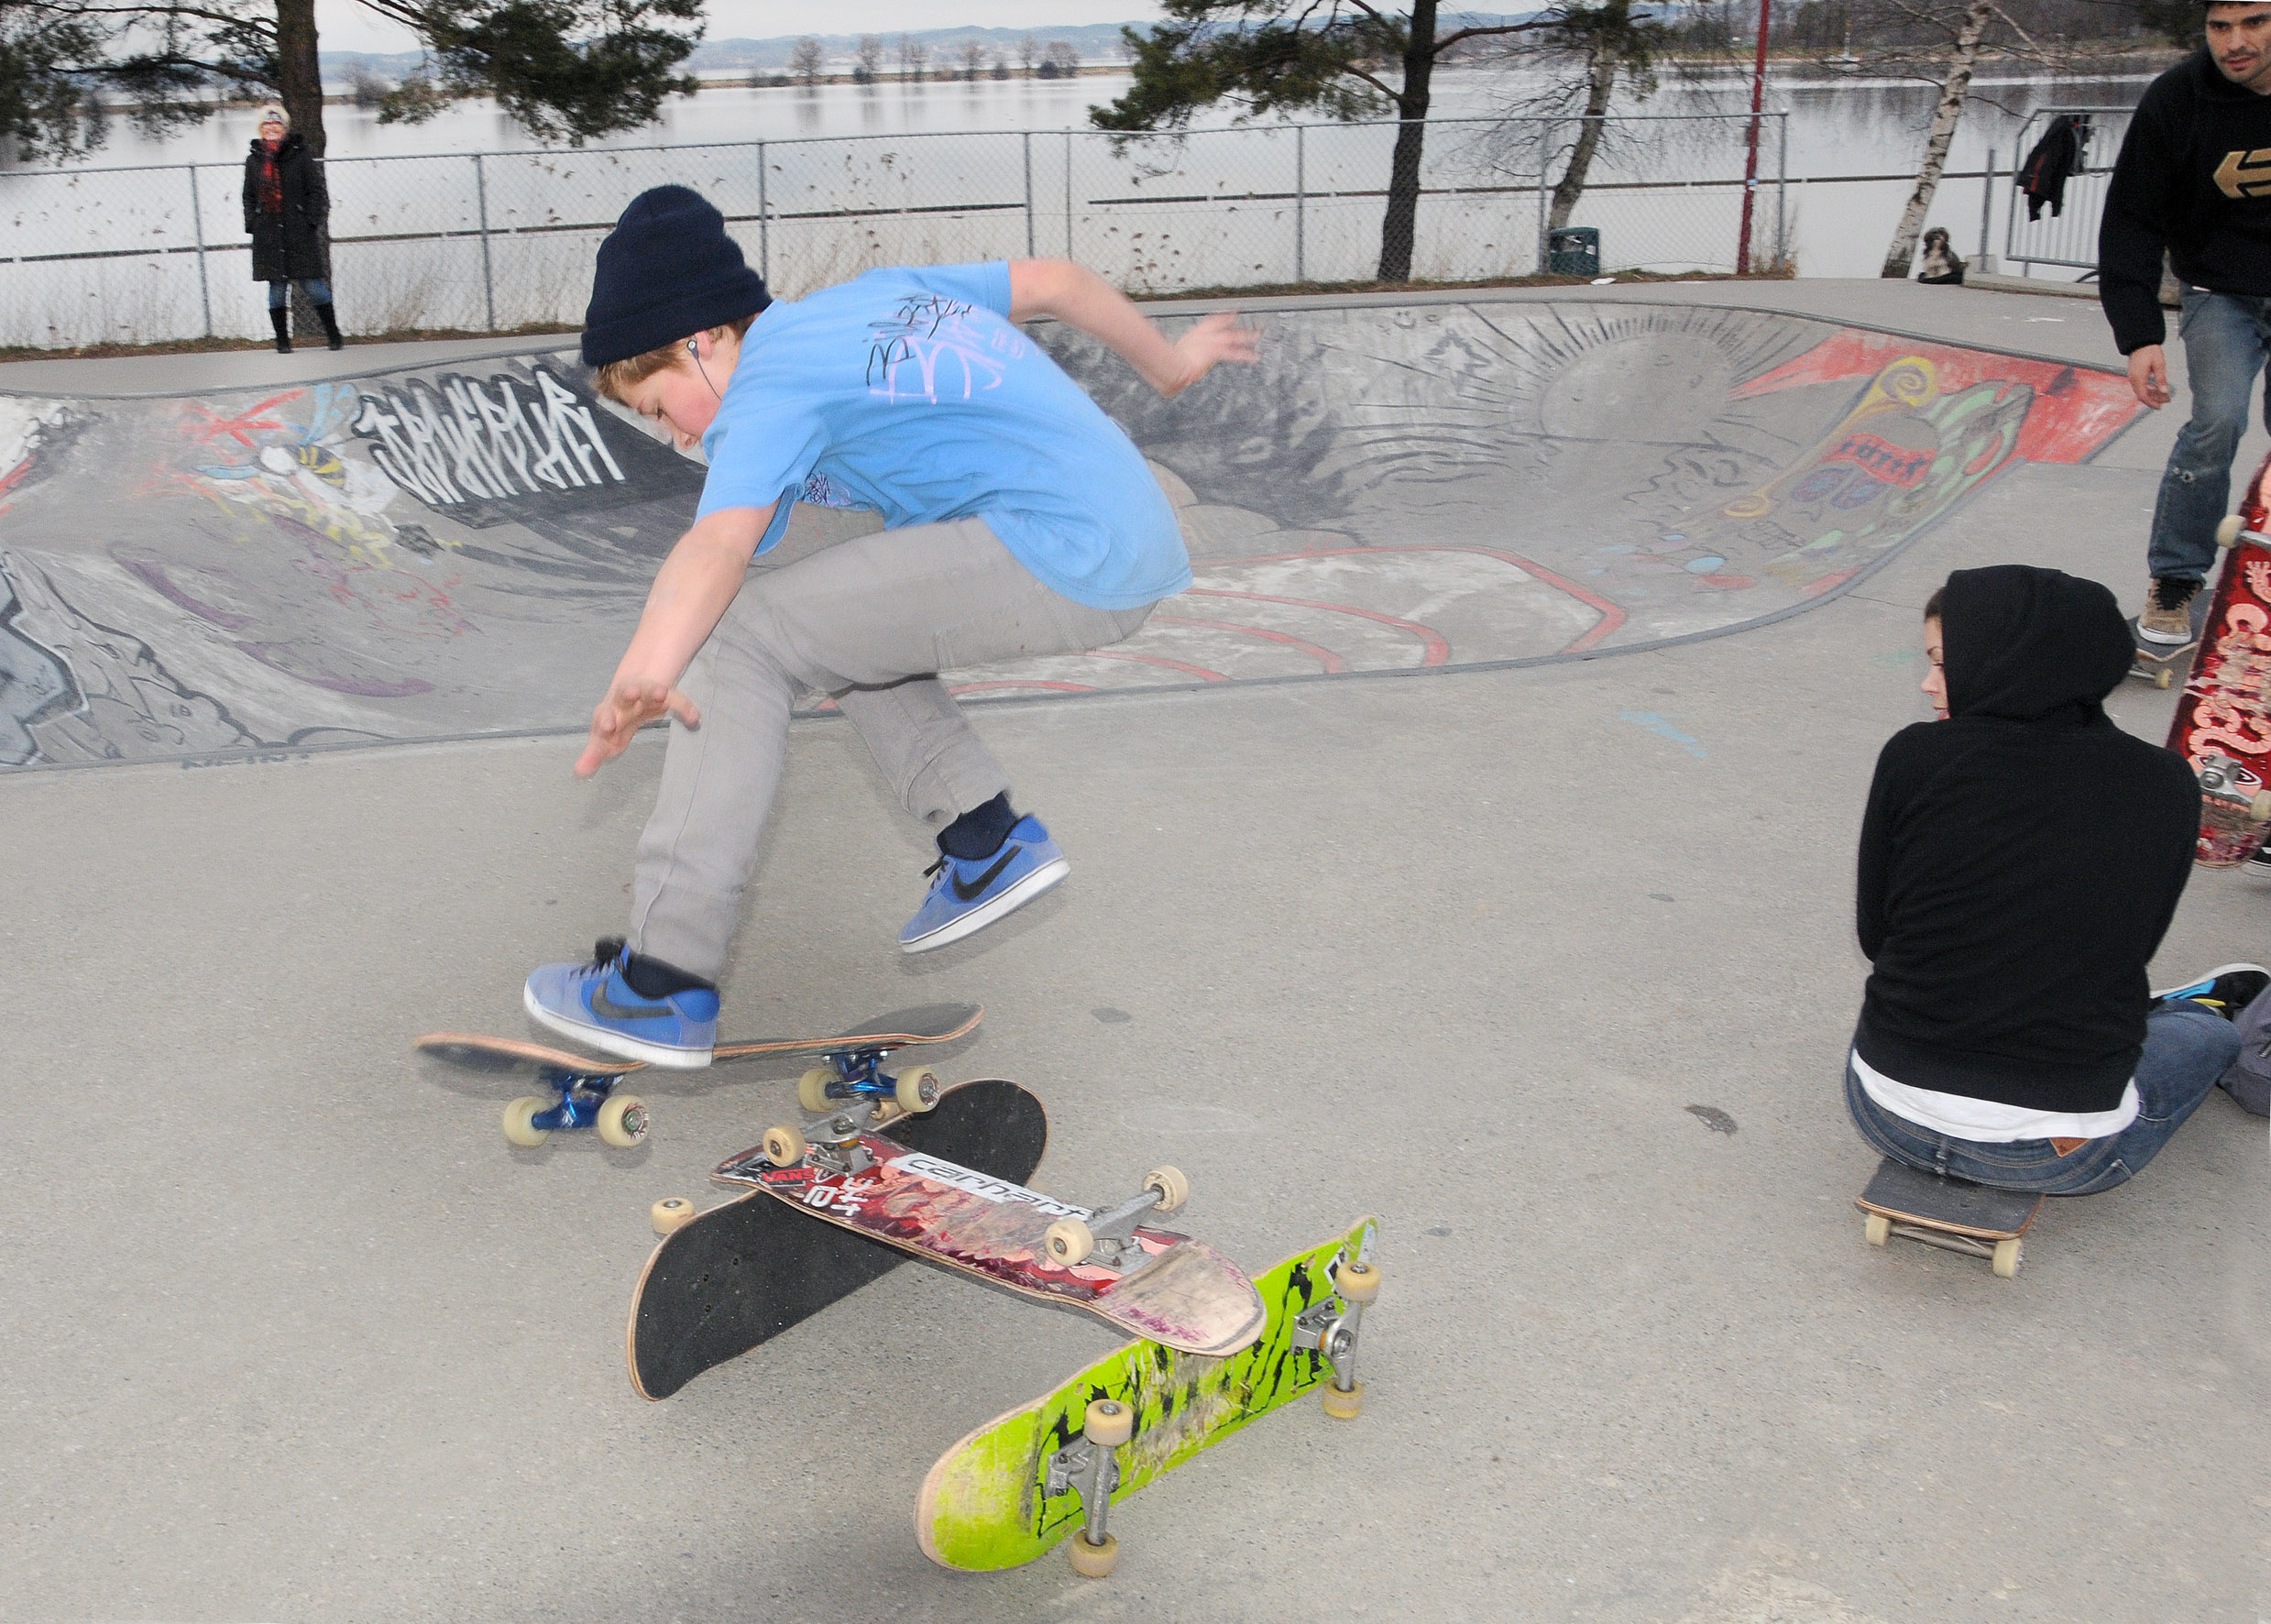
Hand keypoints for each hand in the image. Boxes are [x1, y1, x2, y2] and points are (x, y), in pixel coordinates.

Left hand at [576, 673, 697, 776]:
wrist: (633, 691)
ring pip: (647, 688)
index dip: (606, 720)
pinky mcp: (664, 694)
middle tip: (631, 694)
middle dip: (627, 694)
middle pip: (623, 694)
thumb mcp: (606, 738)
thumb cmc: (616, 720)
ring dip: (652, 690)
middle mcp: (624, 699)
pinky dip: (683, 706)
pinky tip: (693, 717)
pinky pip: (675, 699)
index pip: (603, 714)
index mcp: (608, 711)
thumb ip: (594, 754)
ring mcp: (644, 693)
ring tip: (660, 693)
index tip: (607, 727)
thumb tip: (579, 774)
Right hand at [1156, 311, 1259, 398]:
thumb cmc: (1167, 365)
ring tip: (1258, 335)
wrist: (1170, 365)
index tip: (1232, 313)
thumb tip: (1169, 375)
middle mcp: (1203, 335)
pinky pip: (1235, 354)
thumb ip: (1173, 361)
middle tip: (1248, 320)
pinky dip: (1246, 355)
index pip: (1212, 321)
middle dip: (1235, 323)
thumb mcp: (1169, 359)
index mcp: (1194, 334)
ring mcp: (1210, 342)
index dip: (1223, 317)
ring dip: (1247, 336)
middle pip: (1224, 326)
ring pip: (1233, 337)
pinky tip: (1255, 357)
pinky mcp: (1216, 351)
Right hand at [2128, 344, 2171, 409]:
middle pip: (2142, 395)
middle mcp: (2133, 379)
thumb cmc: (2149, 350)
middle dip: (2153, 400)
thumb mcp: (2159, 364)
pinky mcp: (2134, 374)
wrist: (2140, 342)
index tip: (2159, 407)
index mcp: (2138, 378)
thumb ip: (2161, 379)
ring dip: (2151, 394)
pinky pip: (2140, 386)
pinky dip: (2148, 389)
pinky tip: (2155, 388)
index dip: (2152, 403)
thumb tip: (2164, 391)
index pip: (2144, 396)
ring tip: (2162, 395)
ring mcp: (2133, 377)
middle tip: (2165, 401)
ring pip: (2141, 391)